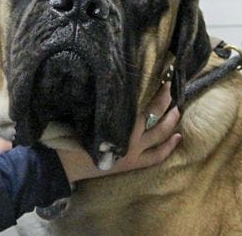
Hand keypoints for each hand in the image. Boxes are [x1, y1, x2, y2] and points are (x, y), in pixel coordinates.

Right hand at [56, 80, 181, 182]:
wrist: (63, 164)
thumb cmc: (69, 133)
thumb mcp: (85, 112)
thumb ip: (101, 101)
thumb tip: (116, 85)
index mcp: (119, 122)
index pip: (144, 103)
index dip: (156, 91)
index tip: (162, 78)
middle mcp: (130, 137)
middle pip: (154, 115)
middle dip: (165, 101)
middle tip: (170, 87)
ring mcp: (134, 152)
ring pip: (160, 134)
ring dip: (171, 120)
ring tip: (177, 108)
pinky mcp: (133, 164)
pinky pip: (157, 156)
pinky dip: (169, 146)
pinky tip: (178, 137)